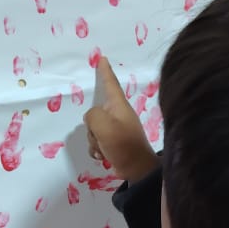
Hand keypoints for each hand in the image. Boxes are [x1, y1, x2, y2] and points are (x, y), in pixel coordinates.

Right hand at [84, 57, 158, 182]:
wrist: (137, 169)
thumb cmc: (123, 144)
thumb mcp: (103, 125)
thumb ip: (92, 116)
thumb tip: (92, 121)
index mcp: (119, 106)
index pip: (110, 83)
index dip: (105, 71)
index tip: (102, 58)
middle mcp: (118, 114)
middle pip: (94, 112)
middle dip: (92, 126)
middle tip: (101, 135)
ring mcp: (116, 129)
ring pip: (93, 129)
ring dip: (94, 140)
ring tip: (105, 148)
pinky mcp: (114, 142)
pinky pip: (96, 141)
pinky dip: (97, 149)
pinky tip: (105, 155)